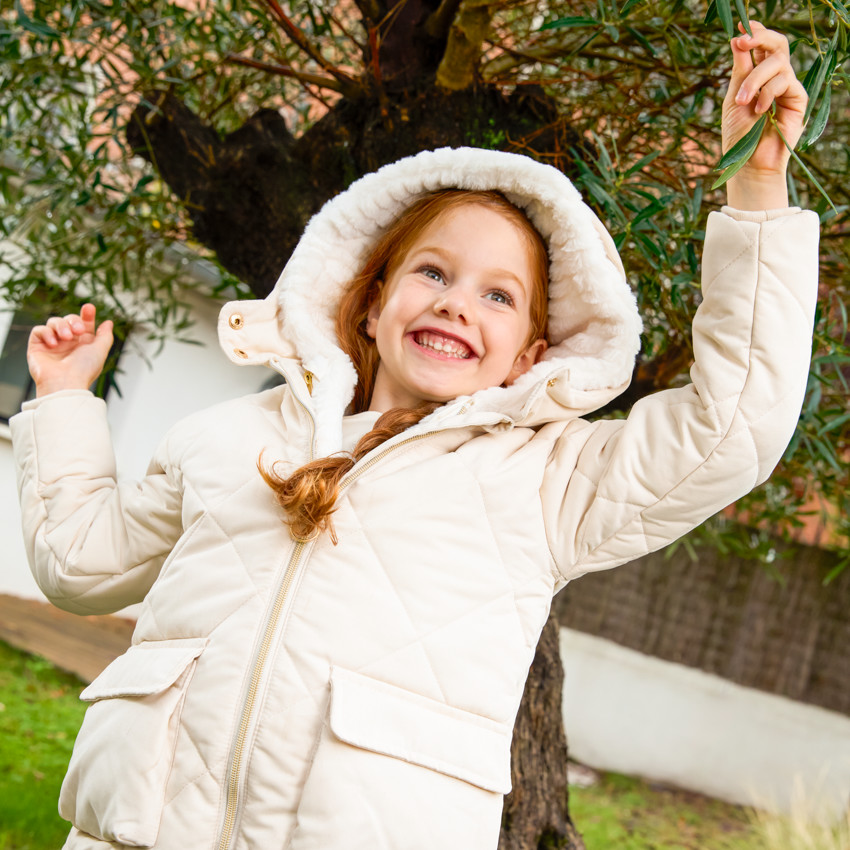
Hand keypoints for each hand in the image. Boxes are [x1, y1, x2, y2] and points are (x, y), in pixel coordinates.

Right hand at [28, 303, 113, 396]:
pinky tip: (54, 343)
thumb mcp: (100, 350)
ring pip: (54, 322)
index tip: (89, 308)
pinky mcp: (37, 347)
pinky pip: (39, 330)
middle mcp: (67, 343)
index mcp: (83, 344)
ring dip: (61, 326)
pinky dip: (47, 333)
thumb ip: (105, 336)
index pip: (84, 323)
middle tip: (79, 330)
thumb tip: (109, 323)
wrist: (65, 383)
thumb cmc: (84, 370)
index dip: (87, 315)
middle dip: (74, 320)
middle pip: (68, 319)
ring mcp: (52, 344)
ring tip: (67, 337)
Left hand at [722, 22, 807, 208]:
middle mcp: (774, 78)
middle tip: (743, 42)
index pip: (761, 47)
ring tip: (742, 102)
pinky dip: (768, 93)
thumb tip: (737, 39)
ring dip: (755, 79)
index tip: (740, 27)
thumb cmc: (738, 135)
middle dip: (760, 39)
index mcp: (757, 76)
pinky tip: (758, 110)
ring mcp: (788, 87)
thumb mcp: (733, 99)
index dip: (754, 33)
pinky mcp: (798, 99)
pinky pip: (785, 81)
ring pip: (777, 63)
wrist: (748, 164)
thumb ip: (739, 71)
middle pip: (776, 45)